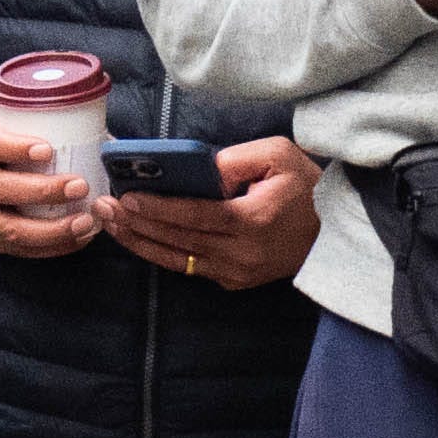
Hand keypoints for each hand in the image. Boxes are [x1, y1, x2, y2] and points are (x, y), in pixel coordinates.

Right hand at [0, 119, 102, 256]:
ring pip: (7, 228)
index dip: (15, 148)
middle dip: (40, 191)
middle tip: (79, 186)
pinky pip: (19, 250)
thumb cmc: (1, 150)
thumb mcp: (9, 128)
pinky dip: (52, 246)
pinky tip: (78, 238)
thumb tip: (104, 138)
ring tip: (83, 222)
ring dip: (50, 228)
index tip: (47, 150)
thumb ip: (42, 129)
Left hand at [102, 134, 323, 291]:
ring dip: (140, 243)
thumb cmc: (306, 186)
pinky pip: (190, 268)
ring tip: (111, 225)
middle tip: (103, 209)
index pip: (195, 216)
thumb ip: (235, 159)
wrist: (334, 231)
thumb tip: (198, 171)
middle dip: (137, 224)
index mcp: (252, 221)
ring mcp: (237, 273)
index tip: (127, 199)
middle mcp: (241, 254)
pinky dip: (162, 253)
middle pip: (178, 240)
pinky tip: (139, 238)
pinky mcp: (235, 282)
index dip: (158, 209)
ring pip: (177, 261)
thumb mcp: (277, 155)